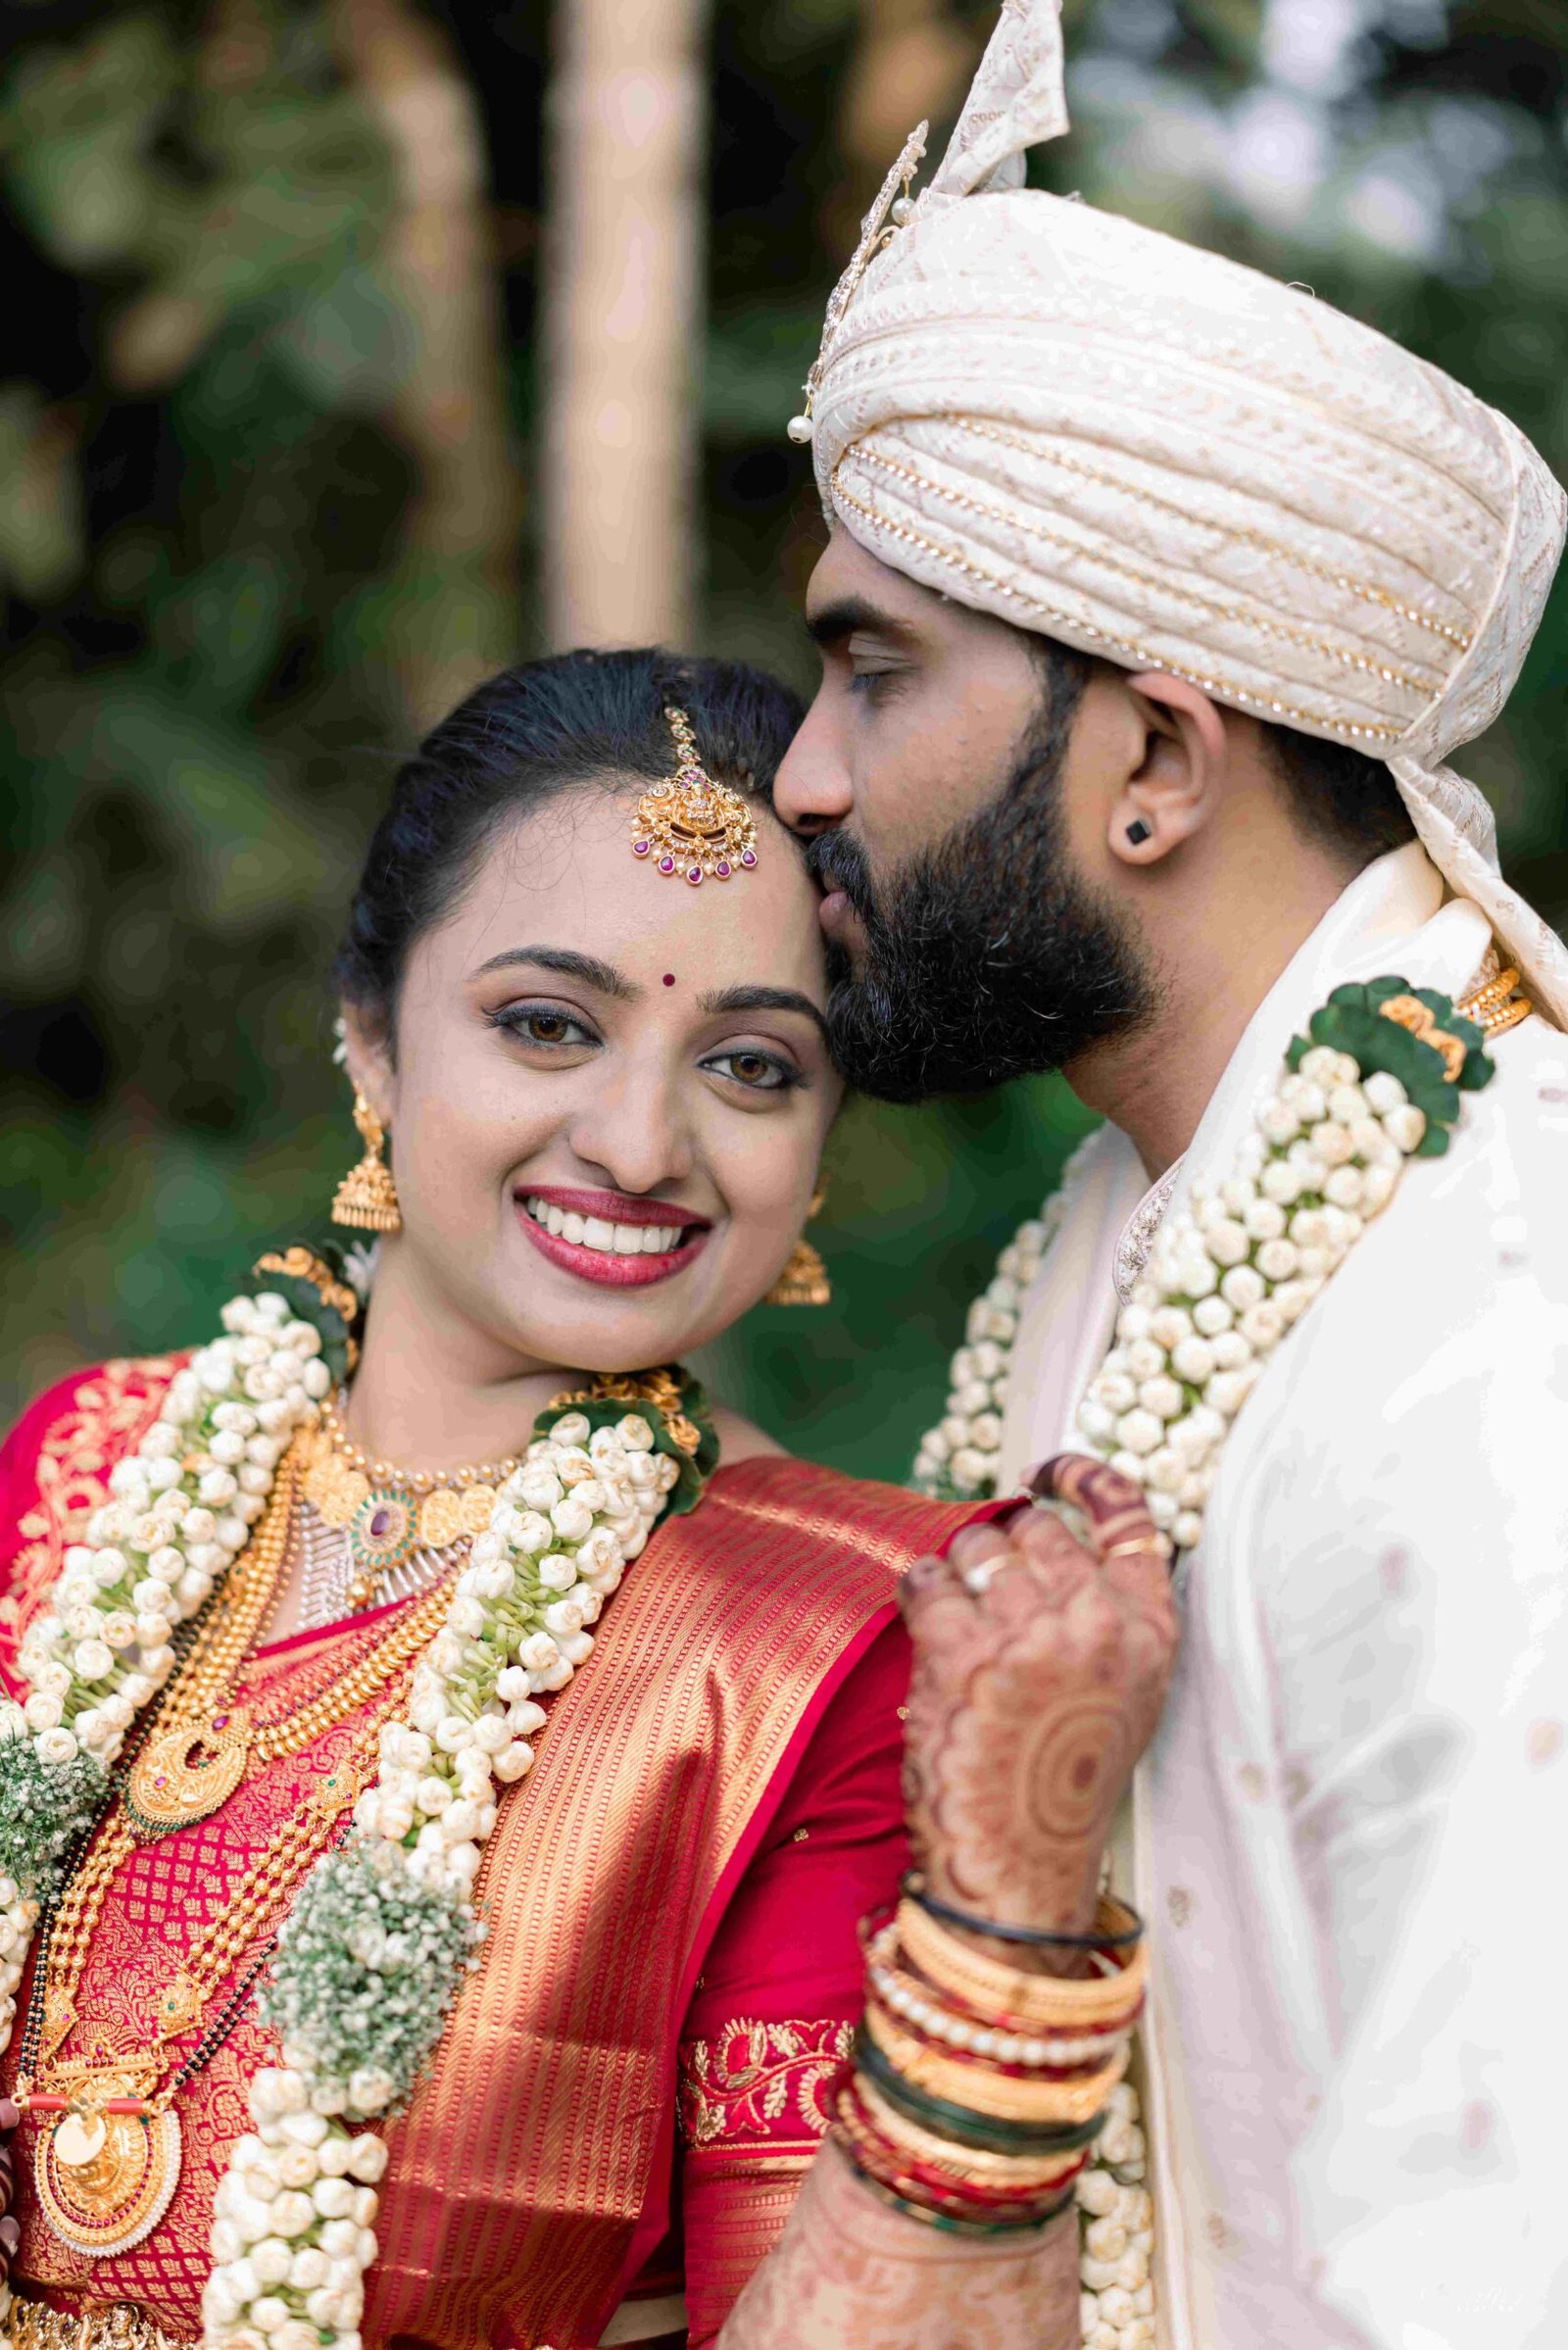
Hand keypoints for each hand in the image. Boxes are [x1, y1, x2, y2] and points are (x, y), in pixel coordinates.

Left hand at [899, 1456, 1176, 1947]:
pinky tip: (924, 1617)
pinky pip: (927, 1578)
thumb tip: (1046, 1533)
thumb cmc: (1065, 1775)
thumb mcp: (1124, 1690)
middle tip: (986, 1590)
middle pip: (1038, 1527)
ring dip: (957, 1567)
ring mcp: (1031, 1635)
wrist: (1022, 1858)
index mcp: (1148, 1629)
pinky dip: (919, 1590)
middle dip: (1003, 1545)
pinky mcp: (965, 1653)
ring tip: (955, 1610)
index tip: (1044, 1470)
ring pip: (978, 1544)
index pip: (1128, 1515)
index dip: (1081, 1476)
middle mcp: (1097, 1623)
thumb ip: (1105, 1614)